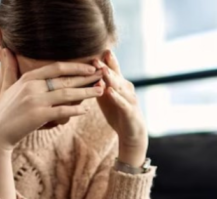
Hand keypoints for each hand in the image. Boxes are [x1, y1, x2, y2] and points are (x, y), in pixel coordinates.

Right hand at [0, 48, 103, 152]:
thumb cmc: (4, 111)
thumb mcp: (6, 87)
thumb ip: (9, 68)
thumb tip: (5, 49)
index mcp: (28, 78)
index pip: (56, 67)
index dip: (75, 67)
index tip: (90, 67)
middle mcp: (33, 87)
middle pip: (65, 79)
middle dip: (86, 77)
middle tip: (103, 75)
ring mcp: (36, 101)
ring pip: (67, 93)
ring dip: (86, 92)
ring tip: (101, 90)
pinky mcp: (39, 116)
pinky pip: (62, 111)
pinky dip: (75, 110)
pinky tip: (86, 110)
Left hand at [94, 51, 147, 166]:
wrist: (132, 133)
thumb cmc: (117, 112)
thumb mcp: (106, 97)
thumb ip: (98, 85)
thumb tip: (85, 73)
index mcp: (119, 83)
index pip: (112, 69)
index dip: (106, 59)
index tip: (97, 48)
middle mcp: (126, 88)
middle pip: (115, 75)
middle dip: (106, 66)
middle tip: (96, 57)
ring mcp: (129, 99)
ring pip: (119, 87)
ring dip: (111, 78)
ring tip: (103, 70)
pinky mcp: (130, 112)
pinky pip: (122, 103)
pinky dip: (116, 97)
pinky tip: (109, 91)